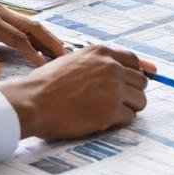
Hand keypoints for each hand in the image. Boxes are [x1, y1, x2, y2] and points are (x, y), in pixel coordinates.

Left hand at [0, 0, 66, 78]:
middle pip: (31, 26)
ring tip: (61, 51)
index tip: (46, 68)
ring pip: (28, 23)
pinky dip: (33, 33)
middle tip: (67, 57)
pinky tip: (41, 43)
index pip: (17, 38)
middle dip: (50, 42)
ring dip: (45, 37)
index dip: (34, 53)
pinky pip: (20, 23)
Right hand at [0, 44, 148, 139]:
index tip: (132, 84)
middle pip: (141, 82)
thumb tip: (116, 72)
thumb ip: (94, 64)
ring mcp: (114, 88)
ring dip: (128, 109)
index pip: (134, 60)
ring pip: (140, 101)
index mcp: (101, 52)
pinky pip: (129, 117)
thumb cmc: (45, 84)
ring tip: (108, 113)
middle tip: (115, 103)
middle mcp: (112, 67)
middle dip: (131, 94)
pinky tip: (101, 121)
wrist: (32, 101)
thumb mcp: (72, 61)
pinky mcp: (111, 111)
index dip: (134, 74)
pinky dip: (119, 122)